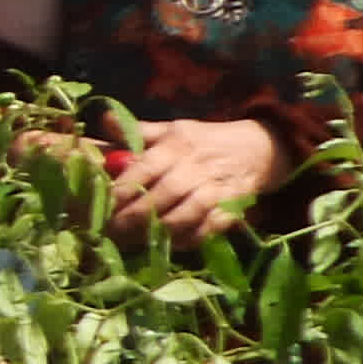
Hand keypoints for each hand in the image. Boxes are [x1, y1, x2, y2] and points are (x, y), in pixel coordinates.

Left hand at [105, 116, 276, 249]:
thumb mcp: (174, 129)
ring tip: (136, 240)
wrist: (261, 148)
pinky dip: (190, 238)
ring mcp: (217, 188)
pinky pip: (210, 228)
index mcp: (177, 145)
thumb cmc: (206, 141)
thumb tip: (106, 119)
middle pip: (163, 194)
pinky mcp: (233, 207)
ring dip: (160, 229)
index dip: (122, 189)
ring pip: (186, 213)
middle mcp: (196, 166)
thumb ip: (140, 131)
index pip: (145, 168)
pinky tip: (170, 244)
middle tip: (112, 230)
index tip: (101, 205)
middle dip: (136, 215)